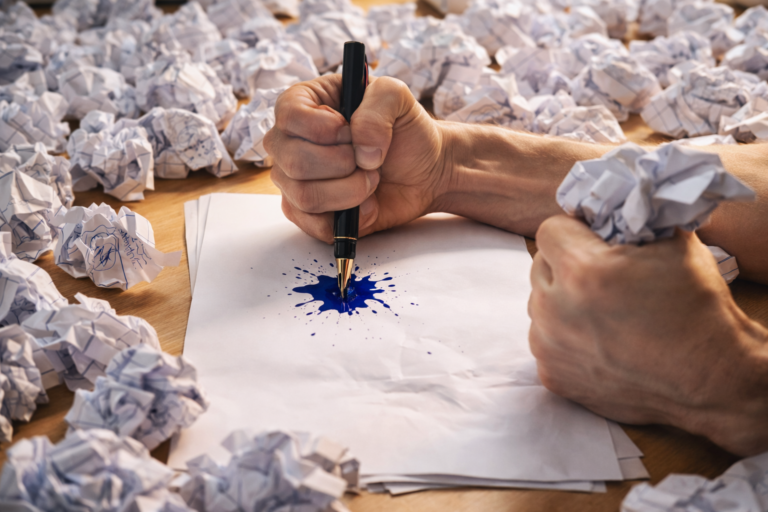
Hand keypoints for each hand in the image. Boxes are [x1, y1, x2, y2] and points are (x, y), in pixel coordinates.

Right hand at [264, 74, 447, 241]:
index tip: (351, 132)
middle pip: (293, 161)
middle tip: (369, 161)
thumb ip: (380, 102)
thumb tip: (360, 149)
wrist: (424, 172)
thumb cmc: (404, 131)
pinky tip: (367, 205)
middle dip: (344, 165)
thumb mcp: (399, 96)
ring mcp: (294, 179)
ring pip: (304, 196)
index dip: (323, 129)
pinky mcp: (308, 213)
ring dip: (350, 192)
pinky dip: (350, 219)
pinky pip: (313, 225)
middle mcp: (290, 141)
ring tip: (371, 181)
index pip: (288, 115)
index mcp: (303, 103)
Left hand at [528, 215, 767, 455]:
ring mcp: (549, 345)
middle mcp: (554, 308)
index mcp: (581, 270)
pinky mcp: (552, 375)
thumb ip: (631, 219)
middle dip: (565, 266)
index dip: (573, 231)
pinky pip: (545, 340)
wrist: (711, 378)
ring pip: (539, 304)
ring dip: (561, 302)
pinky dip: (564, 338)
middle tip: (600, 278)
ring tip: (602, 312)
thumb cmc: (696, 307)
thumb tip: (611, 204)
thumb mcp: (672, 243)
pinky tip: (599, 342)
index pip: (549, 230)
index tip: (593, 242)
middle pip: (540, 266)